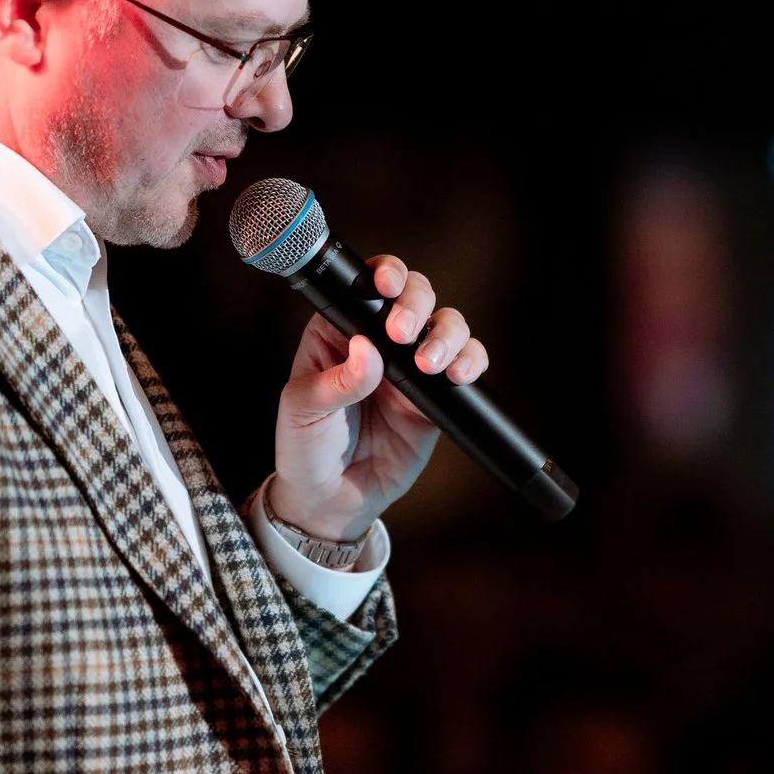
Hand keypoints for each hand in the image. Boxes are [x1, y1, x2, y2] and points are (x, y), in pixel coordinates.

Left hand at [266, 256, 489, 542]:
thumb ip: (335, 381)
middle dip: (417, 303)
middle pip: (416, 295)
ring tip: (429, 364)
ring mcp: (411, 367)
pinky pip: (466, 367)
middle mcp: (380, 340)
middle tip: (403, 333)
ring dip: (446, 335)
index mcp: (339, 330)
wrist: (332, 499)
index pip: (365, 286)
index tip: (385, 286)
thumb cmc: (306, 448)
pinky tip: (457, 376)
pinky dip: (470, 363)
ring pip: (447, 325)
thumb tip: (366, 351)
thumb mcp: (303, 411)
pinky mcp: (436, 398)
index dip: (384, 274)